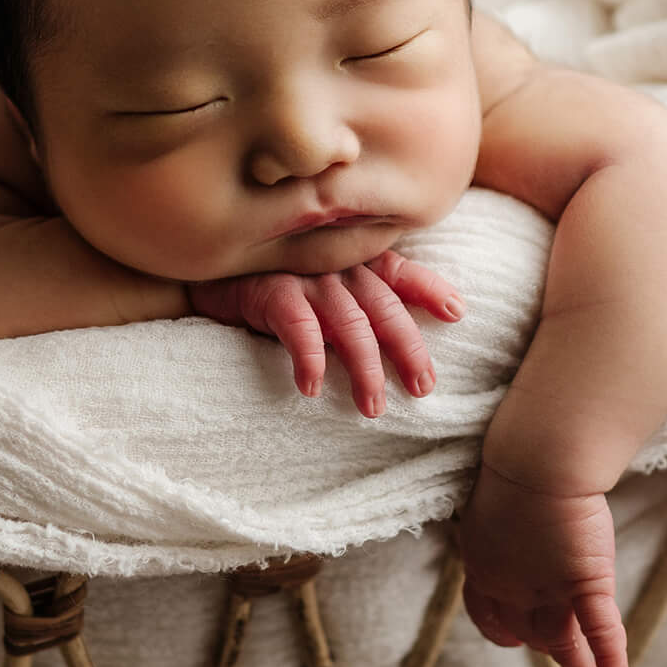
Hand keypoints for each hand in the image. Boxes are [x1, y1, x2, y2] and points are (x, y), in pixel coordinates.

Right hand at [188, 251, 461, 416]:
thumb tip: (394, 340)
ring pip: (350, 324)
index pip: (399, 271)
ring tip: (371, 407)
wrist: (209, 269)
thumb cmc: (272, 280)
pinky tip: (313, 386)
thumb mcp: (322, 284)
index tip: (456, 312)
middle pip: (384, 308)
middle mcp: (337, 266)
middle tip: (421, 389)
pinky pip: (299, 328)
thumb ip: (356, 299)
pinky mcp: (272, 293)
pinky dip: (310, 357)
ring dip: (364, 368)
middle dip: (408, 349)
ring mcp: (306, 278)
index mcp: (353, 260)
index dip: (429, 289)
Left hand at [456, 462, 627, 666]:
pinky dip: (609, 658)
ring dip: (574, 662)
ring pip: (561, 639)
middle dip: (540, 644)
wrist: (539, 461)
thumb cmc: (515, 465)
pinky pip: (599, 629)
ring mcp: (548, 590)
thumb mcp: (494, 500)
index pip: (485, 612)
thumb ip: (500, 523)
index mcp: (481, 565)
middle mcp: (510, 587)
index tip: (511, 640)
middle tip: (558, 654)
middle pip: (524, 628)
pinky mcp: (586, 583)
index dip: (500, 630)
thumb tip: (504, 515)